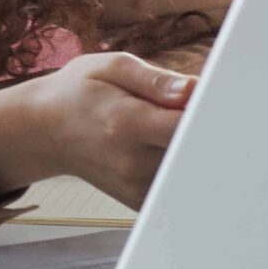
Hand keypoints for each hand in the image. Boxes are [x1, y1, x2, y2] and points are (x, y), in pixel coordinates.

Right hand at [0, 52, 193, 207]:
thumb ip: (156, 80)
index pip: (187, 126)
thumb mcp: (111, 67)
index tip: (222, 101)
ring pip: (191, 168)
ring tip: (172, 125)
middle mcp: (134, 162)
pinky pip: (178, 184)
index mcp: (127, 124)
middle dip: (208, 130)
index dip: (212, 113)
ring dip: (195, 147)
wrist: (45, 130)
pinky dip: (183, 165)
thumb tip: (194, 89)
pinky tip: (169, 146)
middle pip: (196, 151)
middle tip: (206, 110)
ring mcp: (137, 186)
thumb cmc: (80, 92)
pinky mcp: (141, 200)